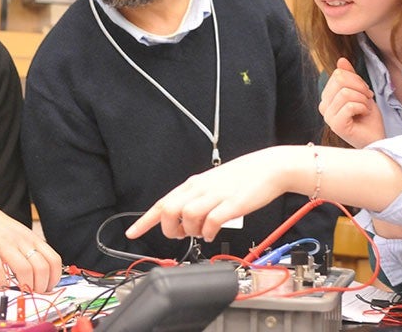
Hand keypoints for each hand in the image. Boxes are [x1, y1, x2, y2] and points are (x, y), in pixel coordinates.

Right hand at [0, 199, 61, 292]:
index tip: (49, 288)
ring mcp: (5, 245)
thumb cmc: (1, 229)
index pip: (53, 260)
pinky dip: (3, 283)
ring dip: (26, 287)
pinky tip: (3, 286)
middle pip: (41, 268)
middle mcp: (22, 241)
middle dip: (41, 286)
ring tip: (22, 293)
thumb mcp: (22, 236)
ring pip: (24, 270)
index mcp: (33, 239)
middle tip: (35, 294)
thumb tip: (43, 275)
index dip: (54, 277)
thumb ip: (32, 252)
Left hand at [125, 147, 293, 242]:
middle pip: (169, 211)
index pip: (162, 203)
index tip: (132, 233)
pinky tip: (213, 232)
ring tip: (202, 231)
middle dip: (170, 229)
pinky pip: (210, 223)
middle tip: (182, 234)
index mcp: (193, 184)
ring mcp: (215, 196)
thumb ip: (196, 200)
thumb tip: (184, 220)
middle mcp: (200, 188)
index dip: (145, 220)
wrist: (269, 168)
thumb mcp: (212, 185)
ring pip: (188, 217)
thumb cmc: (242, 178)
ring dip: (192, 232)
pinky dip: (208, 233)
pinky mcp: (231, 204)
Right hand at [319, 58, 384, 147]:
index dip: (356, 79)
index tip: (364, 92)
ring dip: (362, 99)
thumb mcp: (360, 92)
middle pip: (340, 80)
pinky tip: (364, 114)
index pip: (338, 74)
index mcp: (327, 97)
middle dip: (359, 87)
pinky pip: (349, 105)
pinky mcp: (336, 125)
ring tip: (365, 108)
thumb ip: (350, 76)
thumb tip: (341, 60)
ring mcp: (328, 117)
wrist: (376, 138)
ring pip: (345, 92)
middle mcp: (323, 106)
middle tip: (366, 99)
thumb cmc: (368, 118)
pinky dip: (362, 107)